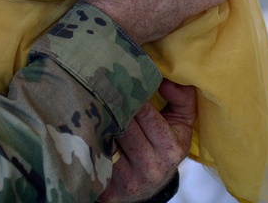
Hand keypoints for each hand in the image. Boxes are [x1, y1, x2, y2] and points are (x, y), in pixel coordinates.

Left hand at [98, 79, 196, 202]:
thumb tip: (167, 79)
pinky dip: (89, 139)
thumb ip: (182, 97)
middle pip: (123, 126)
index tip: (118, 77)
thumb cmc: (165, 144)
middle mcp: (152, 168)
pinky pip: (95, 158)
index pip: (145, 113)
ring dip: (97, 120)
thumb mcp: (181, 122)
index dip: (130, 94)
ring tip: (91, 103)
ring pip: (106, 141)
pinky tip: (85, 126)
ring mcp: (130, 181)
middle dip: (111, 104)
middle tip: (99, 83)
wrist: (150, 185)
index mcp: (171, 147)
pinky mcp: (110, 190)